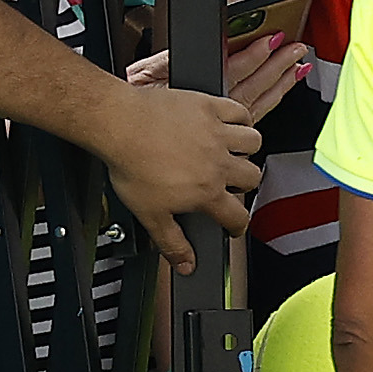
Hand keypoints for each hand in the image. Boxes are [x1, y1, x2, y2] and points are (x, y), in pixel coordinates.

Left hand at [94, 73, 262, 241]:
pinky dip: (241, 118)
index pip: (237, 215)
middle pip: (252, 177)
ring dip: (247, 149)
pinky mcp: (210, 107)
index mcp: (206, 190)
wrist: (119, 125)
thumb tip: (186, 265)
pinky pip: (240, 112)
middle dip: (244, 184)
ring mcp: (217, 133)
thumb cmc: (131, 164)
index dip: (237, 226)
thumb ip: (171, 242)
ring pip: (253, 142)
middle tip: (230, 184)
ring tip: (234, 152)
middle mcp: (218, 162)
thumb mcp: (148, 214)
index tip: (233, 225)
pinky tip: (232, 124)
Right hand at [145, 32, 312, 122]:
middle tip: (297, 49)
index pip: (234, 70)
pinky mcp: (223, 136)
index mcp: (199, 92)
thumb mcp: (144, 75)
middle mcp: (214, 112)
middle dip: (278, 66)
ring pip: (260, 103)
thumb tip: (181, 51)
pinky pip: (254, 117)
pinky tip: (282, 88)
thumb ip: (165, 62)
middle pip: (255, 86)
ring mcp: (222, 128)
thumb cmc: (136, 108)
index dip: (256, 56)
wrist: (123, 131)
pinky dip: (272, 100)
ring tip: (298, 67)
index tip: (273, 40)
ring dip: (281, 84)